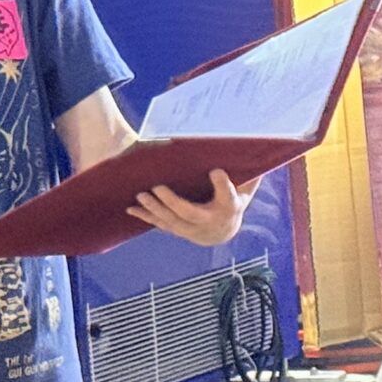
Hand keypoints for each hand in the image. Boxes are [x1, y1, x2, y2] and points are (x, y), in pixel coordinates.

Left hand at [129, 169, 253, 245]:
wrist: (222, 231)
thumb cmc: (231, 200)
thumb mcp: (242, 187)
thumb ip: (244, 174)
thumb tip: (250, 150)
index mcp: (229, 206)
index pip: (227, 196)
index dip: (222, 184)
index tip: (216, 170)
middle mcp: (209, 221)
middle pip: (189, 213)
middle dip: (172, 202)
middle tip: (157, 187)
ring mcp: (192, 229)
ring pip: (172, 221)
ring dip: (155, 209)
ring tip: (141, 195)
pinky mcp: (178, 229)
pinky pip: (161, 224)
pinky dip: (146, 217)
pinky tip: (131, 209)